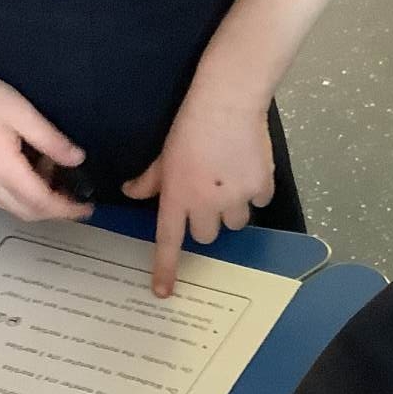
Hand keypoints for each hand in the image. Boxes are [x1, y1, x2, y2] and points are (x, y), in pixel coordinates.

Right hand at [0, 55, 88, 221]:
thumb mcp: (22, 113)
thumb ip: (52, 141)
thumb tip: (77, 160)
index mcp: (2, 170)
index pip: (42, 203)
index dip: (67, 209)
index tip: (87, 206)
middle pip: (26, 212)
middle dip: (54, 210)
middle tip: (74, 196)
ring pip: (10, 206)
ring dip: (34, 200)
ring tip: (50, 176)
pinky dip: (15, 192)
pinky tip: (23, 170)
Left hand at [122, 80, 273, 296]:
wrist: (227, 100)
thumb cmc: (189, 124)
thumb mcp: (163, 153)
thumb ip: (150, 179)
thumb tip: (131, 192)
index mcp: (178, 196)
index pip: (168, 240)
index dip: (165, 269)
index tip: (163, 293)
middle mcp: (206, 204)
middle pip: (207, 236)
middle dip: (208, 221)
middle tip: (209, 195)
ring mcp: (235, 198)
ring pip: (235, 223)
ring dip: (233, 209)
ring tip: (231, 180)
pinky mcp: (261, 187)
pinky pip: (259, 201)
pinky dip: (255, 190)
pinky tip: (249, 166)